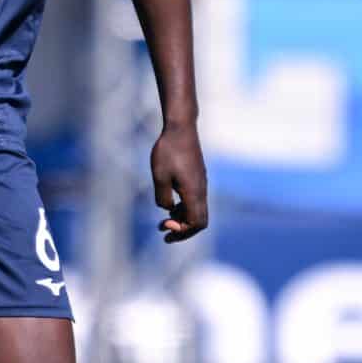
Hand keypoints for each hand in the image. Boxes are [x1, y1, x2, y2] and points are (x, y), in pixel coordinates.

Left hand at [151, 119, 208, 243]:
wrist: (181, 128)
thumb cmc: (168, 151)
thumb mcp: (159, 177)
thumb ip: (163, 198)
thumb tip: (167, 210)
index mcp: (193, 192)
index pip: (195, 223)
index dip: (181, 231)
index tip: (163, 224)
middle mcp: (201, 190)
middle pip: (200, 222)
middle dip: (183, 231)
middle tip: (165, 234)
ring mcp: (201, 184)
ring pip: (198, 212)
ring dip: (183, 220)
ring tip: (164, 221)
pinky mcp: (198, 179)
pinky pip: (196, 202)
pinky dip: (185, 210)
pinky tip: (171, 206)